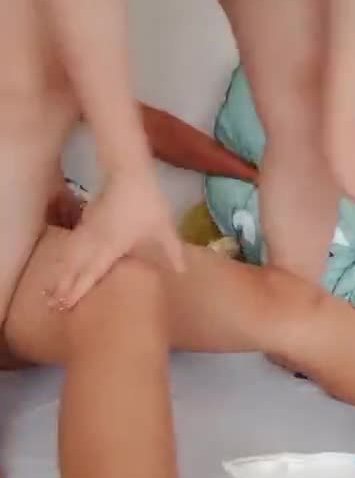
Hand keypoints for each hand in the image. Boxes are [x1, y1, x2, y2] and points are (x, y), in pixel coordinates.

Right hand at [45, 166, 183, 309]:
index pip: (91, 273)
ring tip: (48, 288)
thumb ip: (172, 251)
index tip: (65, 305)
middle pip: (73, 268)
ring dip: (58, 273)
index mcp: (111, 247)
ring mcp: (87, 231)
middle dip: (61, 286)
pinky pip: (71, 244)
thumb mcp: (163, 228)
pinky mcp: (86, 221)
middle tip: (50, 304)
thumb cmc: (147, 202)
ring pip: (69, 256)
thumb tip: (183, 272)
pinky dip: (63, 256)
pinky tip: (59, 262)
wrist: (128, 172)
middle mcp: (95, 242)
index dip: (77, 290)